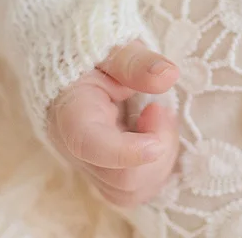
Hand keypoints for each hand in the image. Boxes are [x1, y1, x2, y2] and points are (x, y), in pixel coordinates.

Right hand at [46, 40, 179, 207]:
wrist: (78, 72)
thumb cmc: (97, 58)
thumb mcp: (116, 50)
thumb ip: (138, 63)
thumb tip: (169, 75)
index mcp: (73, 114)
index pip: (90, 144)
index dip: (125, 152)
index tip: (156, 144)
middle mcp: (77, 151)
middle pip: (121, 178)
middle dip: (158, 145)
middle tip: (158, 108)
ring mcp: (91, 167)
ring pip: (132, 191)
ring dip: (162, 158)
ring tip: (158, 118)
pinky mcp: (107, 175)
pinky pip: (136, 189)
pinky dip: (157, 166)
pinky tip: (157, 135)